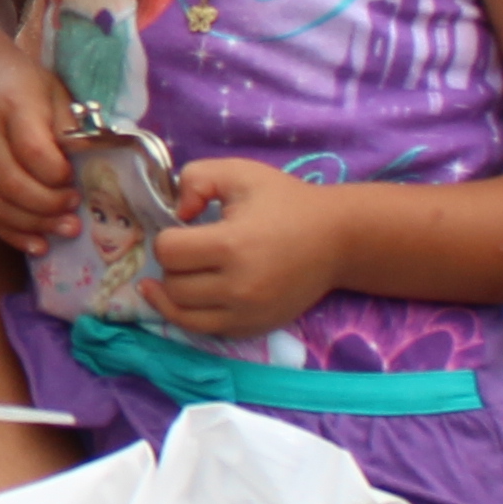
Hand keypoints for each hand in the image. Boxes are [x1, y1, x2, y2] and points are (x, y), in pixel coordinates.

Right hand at [0, 46, 80, 252]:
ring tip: (67, 229)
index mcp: (12, 107)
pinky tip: (39, 244)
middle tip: (76, 207)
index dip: (57, 173)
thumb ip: (71, 126)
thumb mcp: (56, 92)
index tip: (76, 177)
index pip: (31, 150)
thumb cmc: (28, 86)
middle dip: (48, 205)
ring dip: (34, 224)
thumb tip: (92, 162)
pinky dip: (14, 235)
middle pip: (10, 184)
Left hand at [144, 156, 346, 335]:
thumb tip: (177, 212)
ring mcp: (247, 313)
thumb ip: (196, 179)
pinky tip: (190, 298)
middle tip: (185, 251)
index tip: (181, 229)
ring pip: (182, 315)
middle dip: (171, 266)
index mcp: (232, 245)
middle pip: (173, 286)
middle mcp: (238, 287)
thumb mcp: (240, 173)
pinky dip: (191, 315)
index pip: (168, 252)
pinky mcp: (254, 327)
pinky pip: (205, 331)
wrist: (336, 240)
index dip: (166, 238)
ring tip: (176, 276)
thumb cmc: (286, 202)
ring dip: (174, 294)